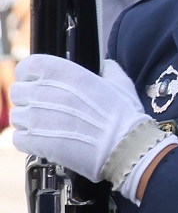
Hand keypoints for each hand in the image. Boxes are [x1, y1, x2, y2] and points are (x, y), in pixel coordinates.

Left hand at [11, 55, 151, 182]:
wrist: (124, 146)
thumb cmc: (124, 115)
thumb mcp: (120, 83)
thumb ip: (108, 70)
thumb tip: (105, 66)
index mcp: (62, 72)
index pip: (27, 66)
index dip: (30, 75)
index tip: (37, 83)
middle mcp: (44, 91)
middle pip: (17, 92)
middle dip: (29, 100)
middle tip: (46, 109)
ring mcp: (36, 117)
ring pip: (17, 117)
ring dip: (29, 122)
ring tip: (49, 128)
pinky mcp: (35, 141)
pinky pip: (18, 138)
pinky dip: (29, 141)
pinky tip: (46, 142)